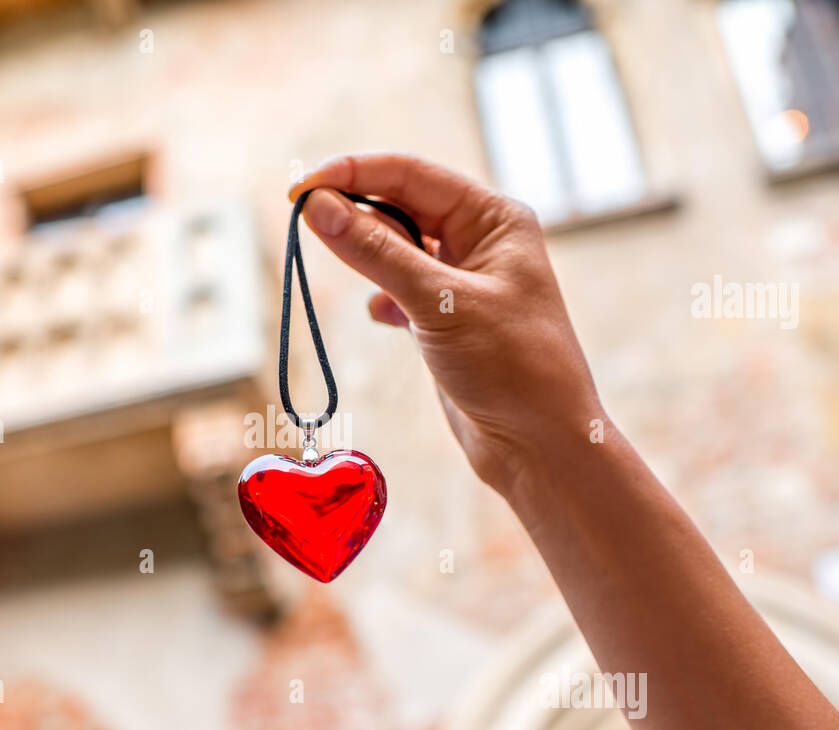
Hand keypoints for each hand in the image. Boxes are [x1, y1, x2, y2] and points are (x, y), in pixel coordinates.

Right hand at [289, 153, 605, 502]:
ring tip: (352, 278)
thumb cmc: (512, 368)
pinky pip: (399, 290)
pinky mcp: (445, 320)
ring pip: (395, 250)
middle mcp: (480, 242)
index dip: (351, 175)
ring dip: (366, 259)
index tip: (298, 191)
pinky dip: (382, 299)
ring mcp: (461, 282)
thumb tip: (317, 206)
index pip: (410, 174)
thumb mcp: (438, 303)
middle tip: (304, 225)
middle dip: (354, 214)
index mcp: (494, 218)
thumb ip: (376, 252)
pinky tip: (381, 318)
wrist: (540, 447)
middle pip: (399, 206)